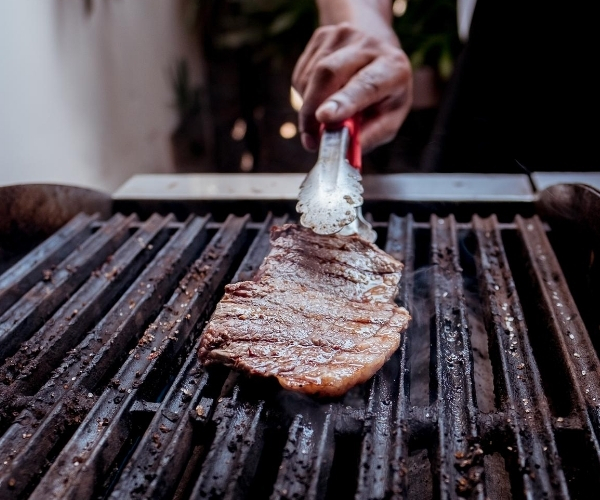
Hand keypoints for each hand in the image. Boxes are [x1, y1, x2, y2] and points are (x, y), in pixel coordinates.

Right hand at [292, 22, 412, 152]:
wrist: (378, 47)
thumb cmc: (385, 91)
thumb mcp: (389, 117)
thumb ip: (370, 135)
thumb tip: (346, 151)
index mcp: (393, 68)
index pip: (366, 84)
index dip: (344, 102)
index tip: (324, 117)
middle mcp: (369, 46)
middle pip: (328, 73)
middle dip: (311, 109)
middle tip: (310, 138)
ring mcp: (342, 35)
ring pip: (310, 77)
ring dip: (308, 106)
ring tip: (323, 116)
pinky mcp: (322, 36)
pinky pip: (302, 74)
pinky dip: (305, 95)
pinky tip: (320, 96)